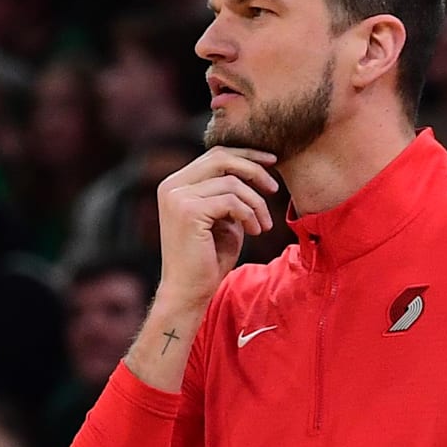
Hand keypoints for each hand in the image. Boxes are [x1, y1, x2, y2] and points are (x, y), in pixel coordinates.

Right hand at [155, 146, 278, 304]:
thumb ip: (231, 193)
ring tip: (264, 225)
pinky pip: (232, 201)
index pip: (215, 155)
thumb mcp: (223, 218)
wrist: (189, 292)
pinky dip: (250, 215)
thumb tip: (255, 167)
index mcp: (176, 184)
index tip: (272, 161)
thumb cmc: (209, 258)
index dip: (246, 155)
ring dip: (256, 203)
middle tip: (275, 189)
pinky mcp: (188, 211)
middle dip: (254, 169)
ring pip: (232, 183)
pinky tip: (256, 232)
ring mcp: (177, 197)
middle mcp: (172, 186)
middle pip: (222, 158)